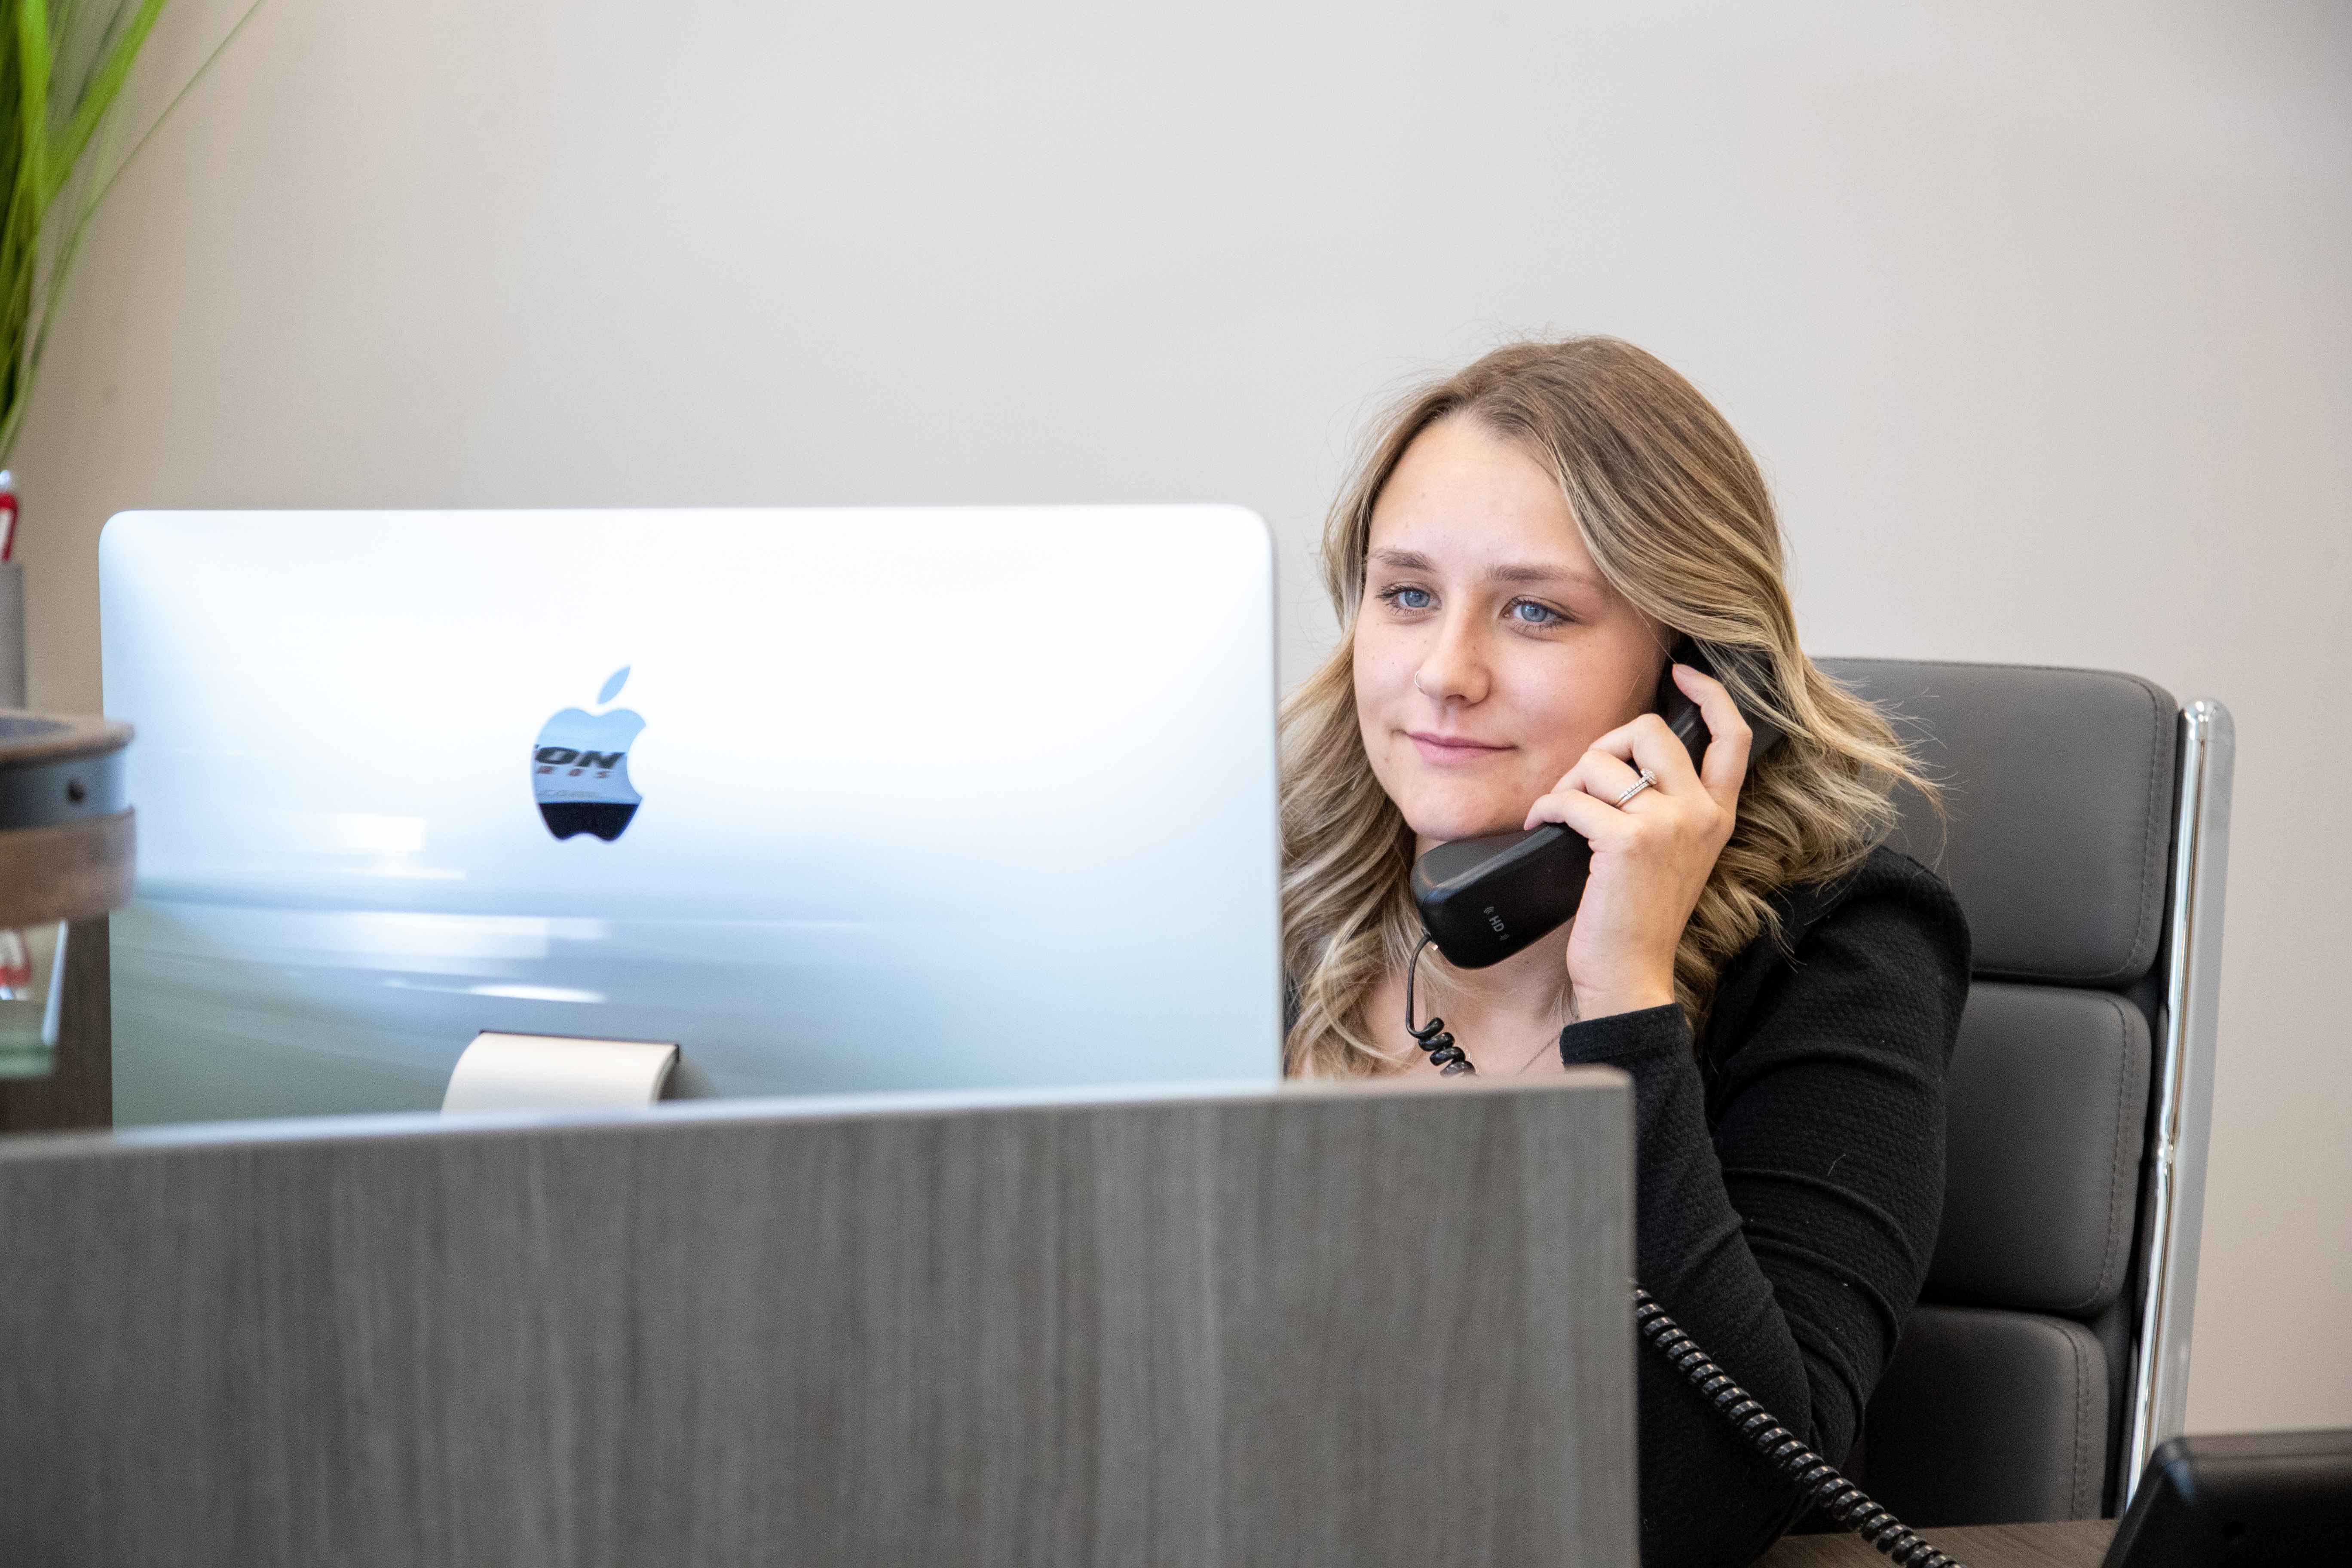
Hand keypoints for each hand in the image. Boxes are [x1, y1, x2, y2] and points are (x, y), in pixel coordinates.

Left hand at [1521, 663, 1752, 1018]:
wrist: (1630, 975)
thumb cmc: (1637, 917)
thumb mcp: (1671, 854)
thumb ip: (1666, 806)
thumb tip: (1624, 760)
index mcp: (1716, 814)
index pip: (1731, 736)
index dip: (1708, 694)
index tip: (1682, 673)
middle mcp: (1700, 813)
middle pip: (1649, 732)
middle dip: (1603, 747)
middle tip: (1585, 785)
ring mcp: (1668, 825)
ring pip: (1601, 761)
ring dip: (1568, 784)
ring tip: (1562, 817)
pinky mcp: (1628, 841)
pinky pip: (1571, 796)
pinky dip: (1546, 808)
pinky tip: (1544, 827)